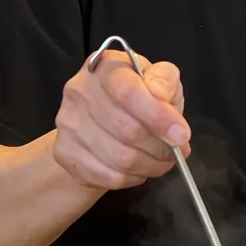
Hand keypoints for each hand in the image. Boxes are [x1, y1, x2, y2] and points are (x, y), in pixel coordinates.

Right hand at [52, 46, 190, 190]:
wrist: (97, 121)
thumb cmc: (135, 97)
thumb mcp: (158, 79)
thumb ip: (165, 82)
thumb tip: (161, 97)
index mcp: (105, 66)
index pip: (128, 92)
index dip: (158, 116)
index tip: (181, 135)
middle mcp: (80, 91)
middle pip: (127, 130)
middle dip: (160, 147)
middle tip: (174, 152)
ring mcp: (68, 123)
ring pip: (120, 158)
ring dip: (149, 165)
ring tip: (160, 161)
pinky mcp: (64, 152)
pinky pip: (108, 176)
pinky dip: (132, 178)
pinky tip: (138, 169)